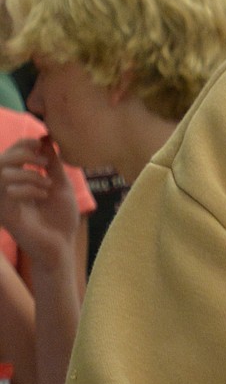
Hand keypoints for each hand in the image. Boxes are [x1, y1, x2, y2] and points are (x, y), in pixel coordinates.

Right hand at [0, 137, 79, 267]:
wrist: (63, 245)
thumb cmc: (61, 217)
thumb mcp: (60, 183)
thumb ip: (52, 162)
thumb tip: (45, 137)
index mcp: (17, 180)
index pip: (10, 153)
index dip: (23, 144)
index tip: (42, 144)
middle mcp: (6, 190)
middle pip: (1, 159)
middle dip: (23, 154)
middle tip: (44, 163)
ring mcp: (4, 202)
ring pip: (2, 173)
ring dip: (29, 173)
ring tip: (47, 184)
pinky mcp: (6, 214)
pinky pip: (7, 191)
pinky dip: (28, 188)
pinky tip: (44, 195)